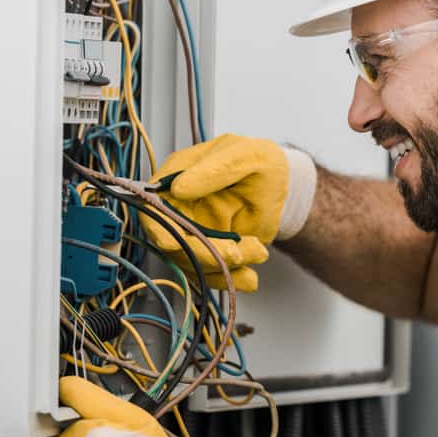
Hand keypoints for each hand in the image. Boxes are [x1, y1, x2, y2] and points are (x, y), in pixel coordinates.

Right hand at [139, 134, 315, 291]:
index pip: (155, 206)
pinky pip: (210, 272)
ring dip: (225, 265)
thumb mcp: (245, 157)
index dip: (159, 228)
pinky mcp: (208, 249)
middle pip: (174, 240)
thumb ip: (215, 169)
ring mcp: (192, 230)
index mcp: (179, 175)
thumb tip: (179, 188)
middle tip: (236, 254)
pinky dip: (230, 278)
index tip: (172, 244)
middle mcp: (179, 205)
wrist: (282, 188)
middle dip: (204, 253)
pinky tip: (249, 277)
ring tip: (258, 251)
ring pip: (193, 261)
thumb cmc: (262, 163)